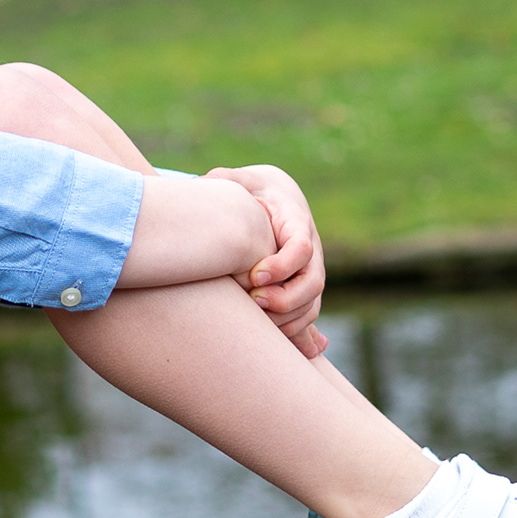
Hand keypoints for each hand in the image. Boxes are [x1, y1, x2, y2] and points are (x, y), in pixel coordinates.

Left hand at [206, 165, 327, 358]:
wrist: (275, 200)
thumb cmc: (251, 191)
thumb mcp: (240, 179)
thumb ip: (224, 179)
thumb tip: (203, 182)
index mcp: (296, 221)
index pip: (301, 247)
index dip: (282, 265)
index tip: (254, 275)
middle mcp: (310, 249)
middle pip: (314, 281)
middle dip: (287, 298)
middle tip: (254, 301)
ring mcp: (309, 271)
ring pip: (312, 304)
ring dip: (288, 319)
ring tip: (255, 320)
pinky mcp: (303, 289)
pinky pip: (306, 316)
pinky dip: (292, 331)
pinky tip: (267, 338)